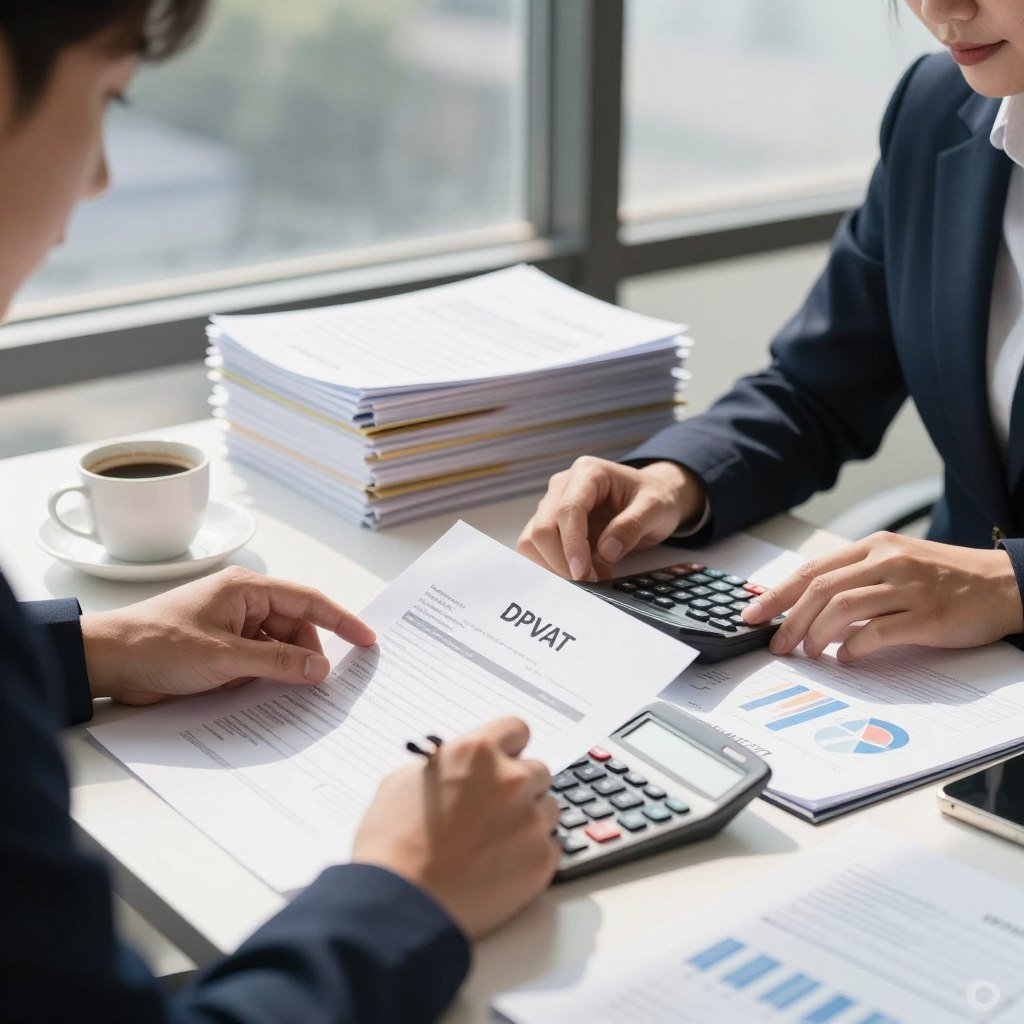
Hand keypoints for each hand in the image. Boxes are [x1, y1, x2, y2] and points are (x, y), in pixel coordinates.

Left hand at [81, 566, 375, 704]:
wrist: (107, 662)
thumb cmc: (159, 644)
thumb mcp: (224, 656)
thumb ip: (278, 661)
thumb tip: (321, 669)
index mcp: (246, 590)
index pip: (307, 600)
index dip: (341, 620)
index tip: (368, 640)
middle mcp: (243, 604)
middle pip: (295, 627)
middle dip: (310, 654)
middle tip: (324, 685)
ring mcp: (231, 629)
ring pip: (278, 648)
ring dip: (287, 669)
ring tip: (297, 694)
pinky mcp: (220, 652)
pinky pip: (258, 662)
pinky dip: (268, 677)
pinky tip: (273, 696)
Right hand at [351, 717, 559, 939]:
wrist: (399, 904)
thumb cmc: (392, 846)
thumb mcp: (402, 782)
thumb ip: (441, 766)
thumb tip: (453, 768)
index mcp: (476, 752)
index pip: (516, 729)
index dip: (509, 747)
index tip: (504, 760)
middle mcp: (510, 779)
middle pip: (537, 770)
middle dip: (519, 787)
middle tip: (495, 810)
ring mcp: (529, 819)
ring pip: (547, 808)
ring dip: (528, 820)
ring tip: (494, 844)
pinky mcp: (541, 859)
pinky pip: (551, 846)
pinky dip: (532, 854)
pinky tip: (502, 866)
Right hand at [517, 456, 705, 579]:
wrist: (652, 497)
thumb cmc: (654, 497)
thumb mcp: (655, 508)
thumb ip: (631, 526)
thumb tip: (606, 551)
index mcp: (587, 472)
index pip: (567, 510)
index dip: (572, 544)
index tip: (582, 572)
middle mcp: (563, 486)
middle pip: (542, 528)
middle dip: (560, 560)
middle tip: (589, 580)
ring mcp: (553, 505)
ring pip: (532, 540)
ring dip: (554, 565)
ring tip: (590, 575)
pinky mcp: (551, 524)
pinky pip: (537, 548)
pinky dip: (554, 566)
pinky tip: (583, 571)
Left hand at [742, 532, 1023, 661]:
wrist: (1007, 584)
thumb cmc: (947, 578)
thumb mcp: (897, 564)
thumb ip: (856, 580)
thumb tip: (809, 609)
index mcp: (874, 546)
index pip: (812, 569)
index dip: (777, 594)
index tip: (752, 614)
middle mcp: (888, 561)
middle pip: (821, 589)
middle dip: (789, 619)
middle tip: (775, 645)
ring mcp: (909, 587)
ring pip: (843, 607)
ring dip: (816, 634)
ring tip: (808, 653)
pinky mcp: (928, 616)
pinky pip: (879, 631)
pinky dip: (855, 646)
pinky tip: (847, 657)